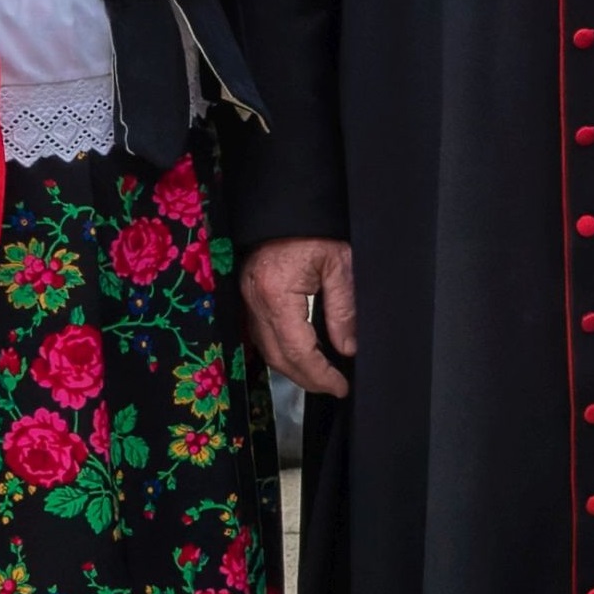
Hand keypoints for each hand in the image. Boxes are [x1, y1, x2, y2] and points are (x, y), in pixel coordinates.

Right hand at [242, 237, 356, 399]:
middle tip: (333, 387)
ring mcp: (246, 301)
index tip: (340, 386)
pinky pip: (260, 336)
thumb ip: (343, 309)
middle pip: (277, 357)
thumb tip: (347, 348)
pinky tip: (300, 356)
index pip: (297, 350)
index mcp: (276, 295)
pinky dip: (281, 351)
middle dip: (306, 379)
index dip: (320, 374)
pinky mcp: (246, 298)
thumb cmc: (314, 230)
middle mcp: (254, 303)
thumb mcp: (339, 264)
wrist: (285, 206)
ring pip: (265, 350)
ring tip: (321, 376)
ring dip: (292, 368)